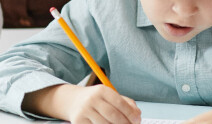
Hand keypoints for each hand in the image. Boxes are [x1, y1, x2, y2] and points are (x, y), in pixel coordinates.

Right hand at [24, 84, 140, 123]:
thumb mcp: (110, 96)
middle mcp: (92, 99)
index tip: (137, 120)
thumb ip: (126, 103)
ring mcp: (84, 111)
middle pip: (113, 115)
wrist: (74, 101)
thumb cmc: (97, 100)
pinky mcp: (79, 122)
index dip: (130, 113)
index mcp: (102, 90)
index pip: (119, 102)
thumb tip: (137, 114)